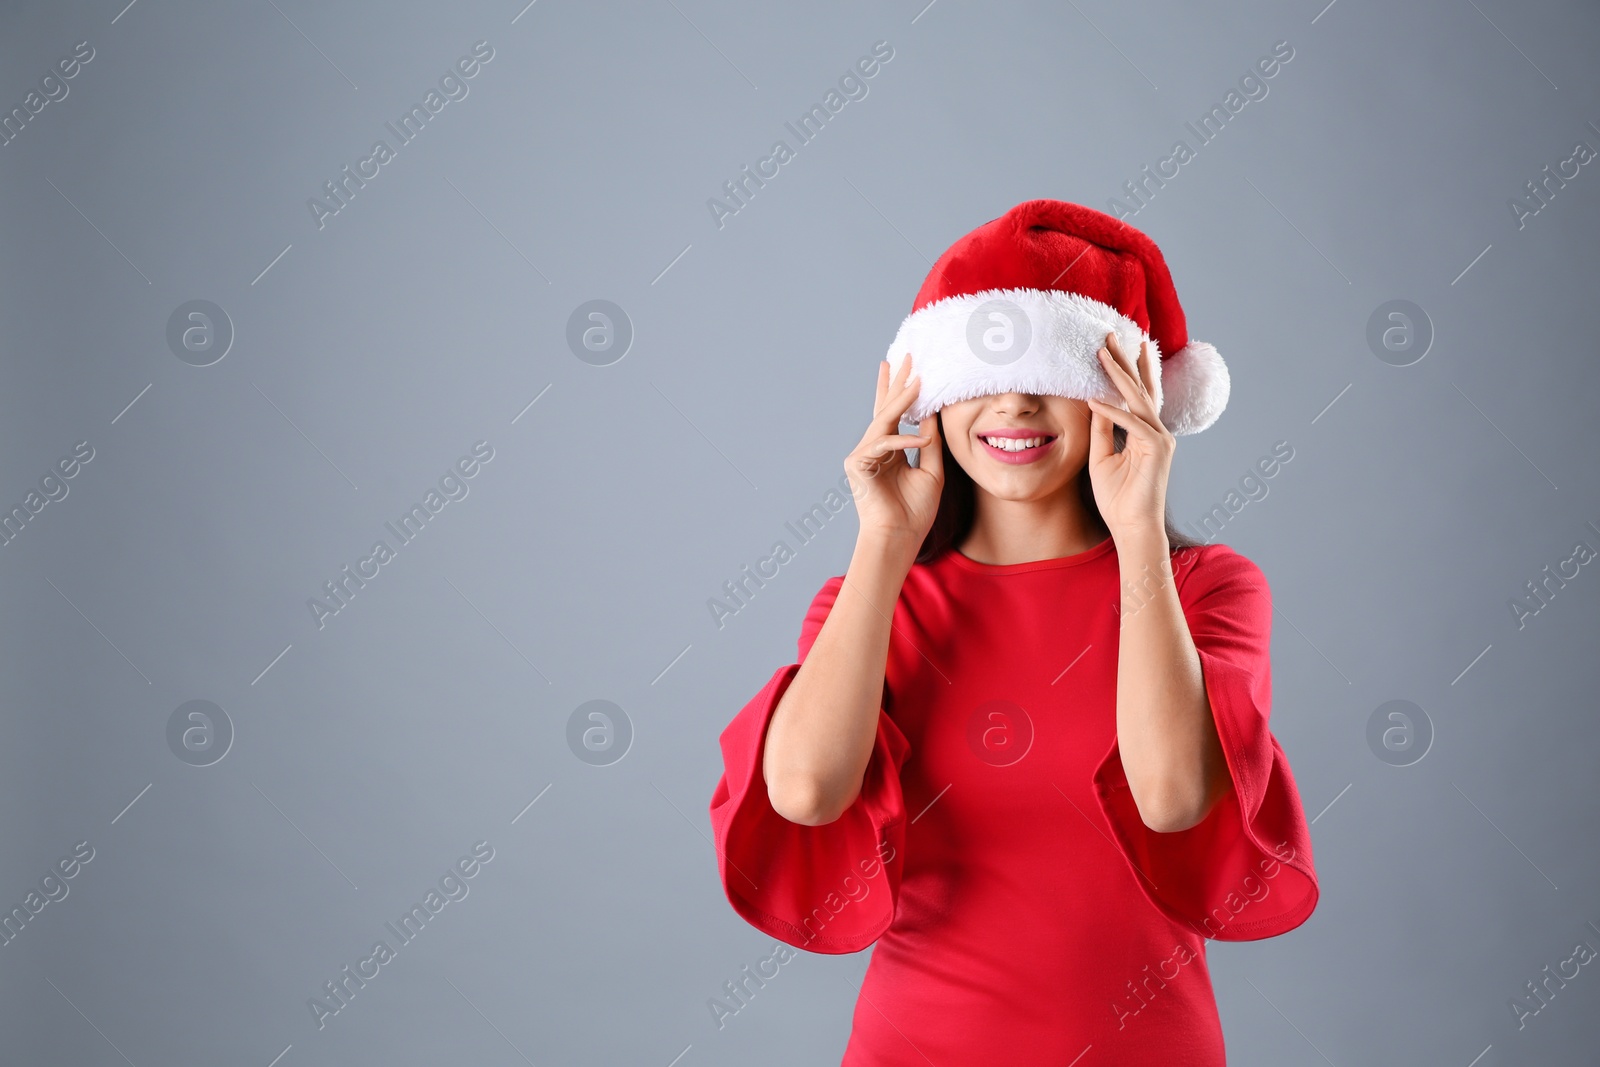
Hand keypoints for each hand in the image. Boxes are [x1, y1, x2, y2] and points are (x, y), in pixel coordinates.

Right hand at [844, 356, 944, 547]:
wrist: (900, 537)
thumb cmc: (915, 511)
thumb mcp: (932, 469)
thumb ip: (930, 442)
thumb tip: (932, 414)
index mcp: (889, 451)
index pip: (892, 414)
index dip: (896, 389)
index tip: (903, 365)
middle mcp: (873, 449)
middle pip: (884, 409)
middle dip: (896, 382)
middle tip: (907, 356)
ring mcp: (862, 456)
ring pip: (883, 421)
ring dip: (901, 400)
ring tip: (918, 381)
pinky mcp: (857, 465)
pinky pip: (883, 444)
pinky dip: (904, 440)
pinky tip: (922, 438)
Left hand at [1084, 331, 1174, 546]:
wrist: (1132, 526)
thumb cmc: (1117, 497)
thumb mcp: (1101, 456)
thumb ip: (1101, 429)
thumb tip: (1094, 402)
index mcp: (1145, 432)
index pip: (1135, 394)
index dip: (1124, 370)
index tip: (1110, 347)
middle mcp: (1157, 430)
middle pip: (1139, 387)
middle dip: (1124, 359)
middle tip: (1110, 333)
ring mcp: (1160, 438)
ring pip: (1137, 399)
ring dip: (1118, 374)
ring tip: (1102, 352)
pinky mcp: (1157, 449)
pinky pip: (1132, 424)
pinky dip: (1113, 412)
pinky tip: (1094, 400)